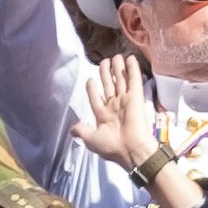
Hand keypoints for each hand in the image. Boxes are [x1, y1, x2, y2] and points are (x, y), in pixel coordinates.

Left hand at [73, 54, 163, 179]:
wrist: (131, 150)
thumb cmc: (111, 146)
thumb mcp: (91, 140)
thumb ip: (82, 131)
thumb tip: (72, 130)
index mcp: (103, 116)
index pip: (96, 98)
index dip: (93, 89)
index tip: (90, 79)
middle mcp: (114, 106)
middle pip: (109, 86)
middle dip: (106, 74)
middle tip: (104, 61)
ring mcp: (125, 101)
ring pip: (120, 81)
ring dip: (118, 69)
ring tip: (116, 57)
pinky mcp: (136, 97)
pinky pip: (134, 80)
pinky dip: (132, 69)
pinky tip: (130, 59)